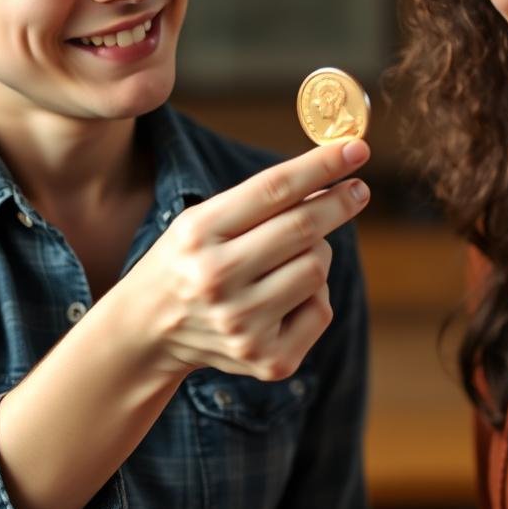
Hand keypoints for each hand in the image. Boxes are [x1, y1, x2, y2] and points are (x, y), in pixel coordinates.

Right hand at [126, 139, 370, 380]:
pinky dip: (313, 294)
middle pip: (303, 229)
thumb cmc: (189, 261)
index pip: (274, 190)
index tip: (356, 148)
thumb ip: (261, 201)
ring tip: (288, 257)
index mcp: (198, 234)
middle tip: (358, 189)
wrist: (149, 331)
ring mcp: (243, 325)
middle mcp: (216, 280)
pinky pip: (321, 308)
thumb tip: (331, 180)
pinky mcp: (268, 359)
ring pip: (317, 267)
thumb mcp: (204, 219)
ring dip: (316, 253)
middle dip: (339, 203)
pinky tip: (283, 297)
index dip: (321, 166)